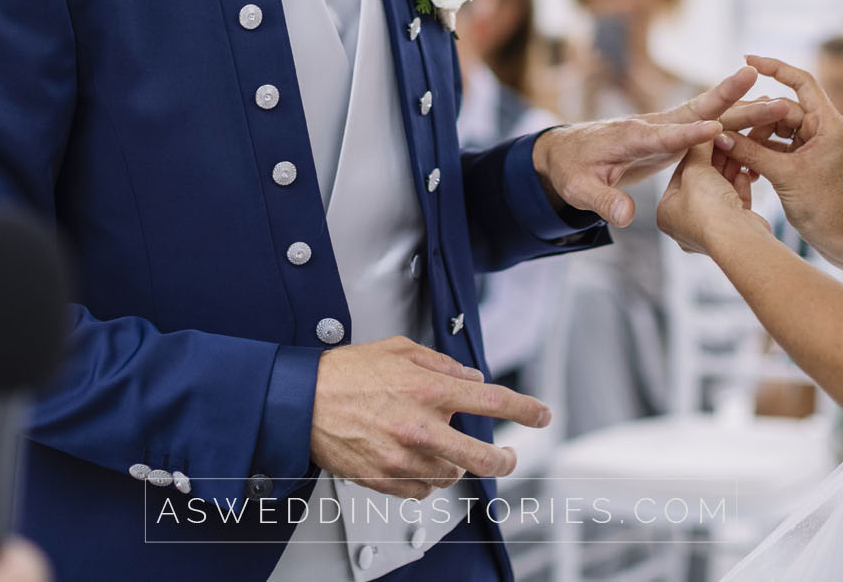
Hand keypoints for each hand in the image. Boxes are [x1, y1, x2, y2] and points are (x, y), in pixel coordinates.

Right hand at [310, 336, 551, 497]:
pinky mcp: (386, 480)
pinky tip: (415, 461)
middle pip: (483, 458)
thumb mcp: (398, 350)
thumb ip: (441, 364)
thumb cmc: (344, 373)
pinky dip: (426, 479)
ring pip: (451, 475)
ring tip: (439, 448)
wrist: (301, 402)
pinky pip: (422, 490)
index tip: (541, 415)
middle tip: (508, 456)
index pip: (493, 401)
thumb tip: (470, 376)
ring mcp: (404, 458)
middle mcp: (421, 427)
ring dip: (454, 465)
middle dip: (504, 460)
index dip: (526, 409)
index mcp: (429, 390)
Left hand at [532, 66, 783, 225]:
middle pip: (696, 111)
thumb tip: (625, 218)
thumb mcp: (580, 189)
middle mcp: (653, 126)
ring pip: (710, 114)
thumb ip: (603, 201)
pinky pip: (711, 125)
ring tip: (780, 102)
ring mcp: (666, 127)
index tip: (714, 126)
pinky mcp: (675, 133)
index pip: (663, 135)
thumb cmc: (573, 170)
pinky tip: (768, 123)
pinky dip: (737, 122)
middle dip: (727, 97)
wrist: (570, 151)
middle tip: (757, 79)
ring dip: (743, 107)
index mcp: (631, 138)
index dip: (688, 132)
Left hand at [657, 142, 771, 254]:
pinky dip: (739, 188)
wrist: (737, 238)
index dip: (694, 154)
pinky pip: (734, 204)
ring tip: (737, 153)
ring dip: (729, 173)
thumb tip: (702, 134)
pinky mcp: (732, 232)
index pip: (679, 175)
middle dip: (715, 163)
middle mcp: (685, 225)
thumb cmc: (708, 207)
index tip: (705, 138)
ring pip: (719, 193)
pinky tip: (745, 173)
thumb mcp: (696, 170)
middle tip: (725, 141)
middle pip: (701, 184)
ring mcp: (710, 230)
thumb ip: (698, 150)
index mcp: (666, 213)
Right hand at [721, 54, 842, 247]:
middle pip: (782, 108)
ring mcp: (814, 142)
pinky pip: (777, 144)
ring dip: (755, 138)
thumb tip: (721, 135)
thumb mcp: (782, 175)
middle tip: (727, 123)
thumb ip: (750, 152)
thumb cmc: (820, 206)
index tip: (748, 60)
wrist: (836, 236)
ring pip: (776, 127)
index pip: (801, 82)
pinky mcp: (804, 157)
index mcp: (828, 124)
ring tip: (733, 149)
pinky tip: (744, 164)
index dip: (775, 68)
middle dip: (755, 117)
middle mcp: (823, 128)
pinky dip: (760, 151)